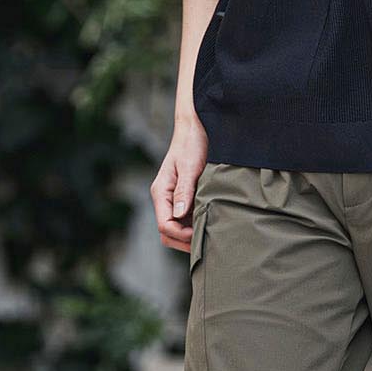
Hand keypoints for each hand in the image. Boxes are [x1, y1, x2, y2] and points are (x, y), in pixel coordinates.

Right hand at [154, 133, 208, 254]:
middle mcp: (164, 198)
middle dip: (184, 242)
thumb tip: (179, 216)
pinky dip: (195, 225)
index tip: (199, 236)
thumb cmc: (191, 143)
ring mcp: (173, 198)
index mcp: (161, 192)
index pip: (164, 225)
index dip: (181, 236)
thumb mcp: (189, 166)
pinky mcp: (184, 196)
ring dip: (190, 235)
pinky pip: (186, 218)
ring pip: (176, 228)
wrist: (195, 127)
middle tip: (207, 243)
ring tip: (211, 236)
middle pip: (167, 232)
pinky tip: (211, 223)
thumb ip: (184, 191)